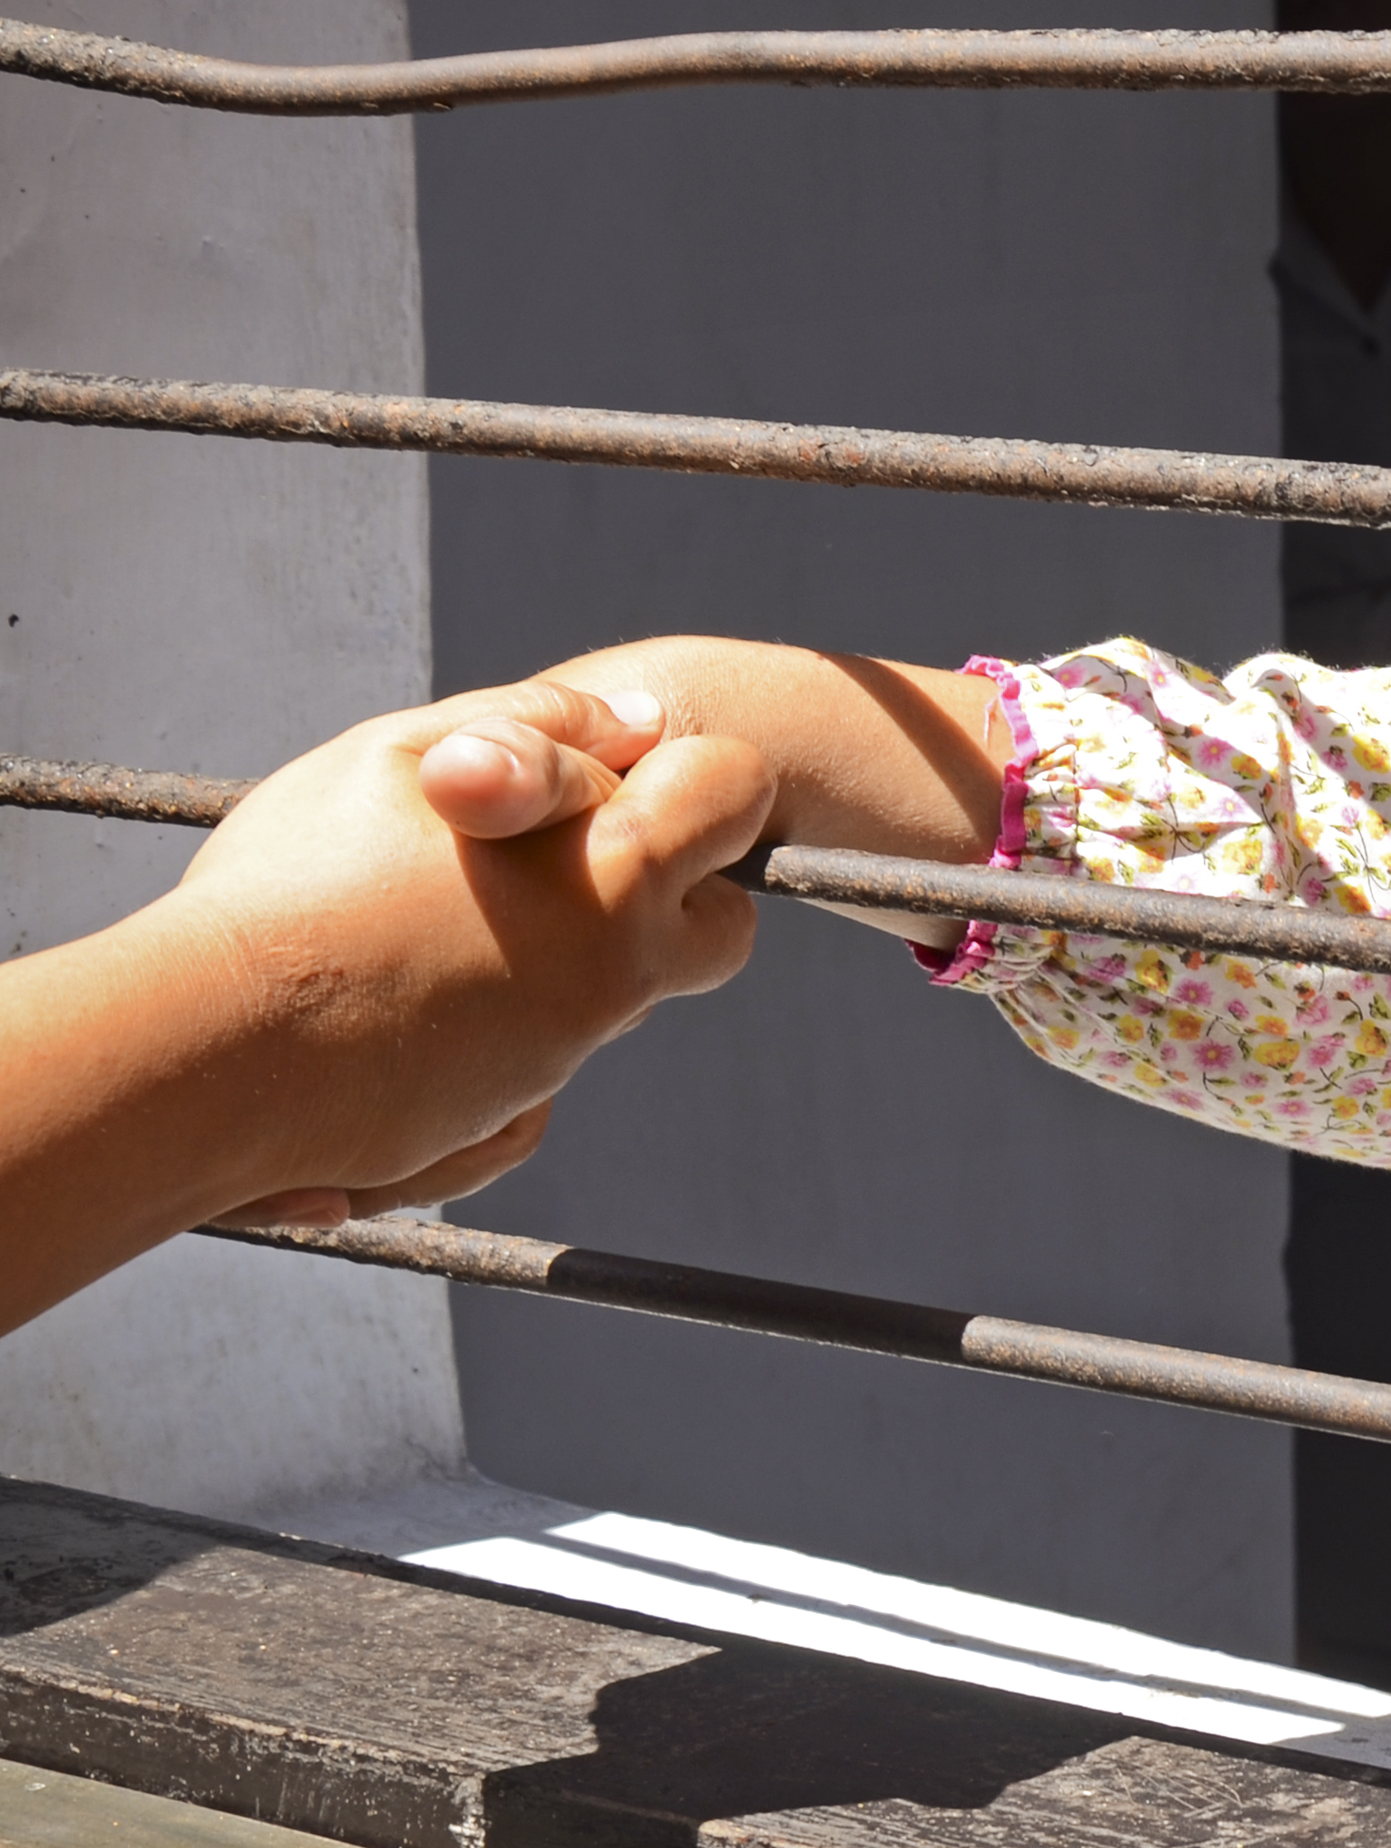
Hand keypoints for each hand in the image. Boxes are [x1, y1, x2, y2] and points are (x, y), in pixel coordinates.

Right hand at [163, 680, 773, 1225]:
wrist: (199, 1051)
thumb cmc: (297, 884)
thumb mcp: (410, 754)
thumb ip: (546, 724)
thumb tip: (645, 722)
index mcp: (617, 869)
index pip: (734, 796)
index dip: (691, 776)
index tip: (627, 778)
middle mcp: (616, 974)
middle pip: (720, 929)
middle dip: (665, 892)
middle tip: (556, 865)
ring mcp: (560, 1058)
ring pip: (609, 1001)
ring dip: (552, 963)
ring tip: (425, 932)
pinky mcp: (493, 1125)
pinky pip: (527, 1089)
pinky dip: (481, 1051)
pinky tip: (394, 1018)